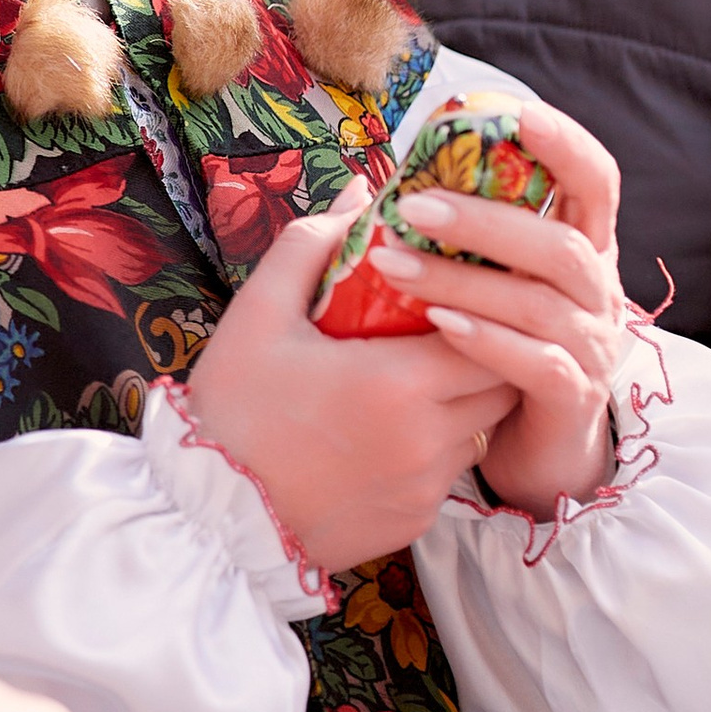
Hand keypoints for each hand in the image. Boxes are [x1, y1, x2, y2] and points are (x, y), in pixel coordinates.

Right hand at [186, 188, 500, 571]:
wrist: (209, 522)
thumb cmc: (231, 411)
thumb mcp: (257, 316)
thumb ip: (313, 244)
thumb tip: (361, 189)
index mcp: (399, 382)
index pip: (490, 331)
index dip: (484, 304)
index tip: (461, 285)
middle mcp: (428, 438)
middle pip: (501, 381)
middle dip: (485, 349)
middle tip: (449, 325)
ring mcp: (425, 486)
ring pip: (480, 429)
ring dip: (465, 402)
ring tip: (421, 378)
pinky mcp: (414, 522)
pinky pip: (449, 475)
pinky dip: (436, 450)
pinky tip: (390, 434)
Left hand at [357, 95, 626, 515]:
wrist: (539, 453)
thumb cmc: (502, 352)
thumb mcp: (491, 284)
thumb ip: (460, 238)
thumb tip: (379, 184)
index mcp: (584, 250)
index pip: (596, 182)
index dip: (566, 143)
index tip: (515, 112)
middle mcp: (599, 293)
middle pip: (561, 243)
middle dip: (485, 220)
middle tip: (411, 204)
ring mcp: (593, 348)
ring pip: (542, 302)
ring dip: (466, 279)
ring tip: (394, 265)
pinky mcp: (574, 399)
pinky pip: (538, 363)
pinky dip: (487, 340)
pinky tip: (438, 325)